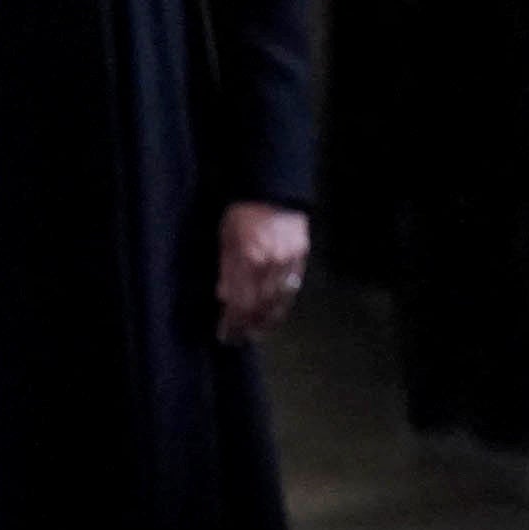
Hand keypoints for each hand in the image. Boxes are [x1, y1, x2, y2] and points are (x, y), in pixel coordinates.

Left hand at [217, 201, 307, 342]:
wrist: (273, 191)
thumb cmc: (242, 214)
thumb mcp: (225, 240)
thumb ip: (226, 271)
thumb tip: (225, 299)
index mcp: (249, 259)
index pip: (240, 302)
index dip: (233, 323)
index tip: (225, 334)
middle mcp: (271, 263)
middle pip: (260, 306)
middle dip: (248, 326)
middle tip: (239, 339)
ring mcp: (290, 261)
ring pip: (280, 301)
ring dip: (267, 321)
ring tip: (256, 333)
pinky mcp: (302, 256)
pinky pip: (293, 288)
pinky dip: (282, 305)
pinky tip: (274, 314)